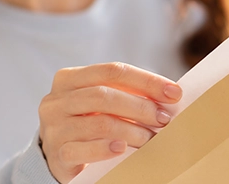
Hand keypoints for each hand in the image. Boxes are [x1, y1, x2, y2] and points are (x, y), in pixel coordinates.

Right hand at [38, 62, 181, 182]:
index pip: (112, 71)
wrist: (61, 157)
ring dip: (132, 130)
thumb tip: (170, 95)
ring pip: (99, 123)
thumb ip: (127, 94)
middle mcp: (56, 100)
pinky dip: (106, 149)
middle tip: (164, 119)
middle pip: (103, 95)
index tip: (174, 93)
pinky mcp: (57, 154)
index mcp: (69, 79)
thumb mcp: (103, 104)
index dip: (146, 81)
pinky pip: (83, 150)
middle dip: (141, 106)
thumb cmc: (89, 124)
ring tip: (150, 139)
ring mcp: (54, 128)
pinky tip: (123, 149)